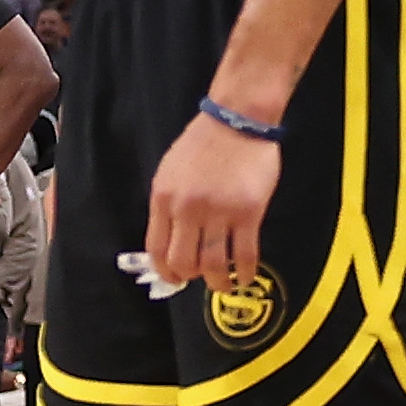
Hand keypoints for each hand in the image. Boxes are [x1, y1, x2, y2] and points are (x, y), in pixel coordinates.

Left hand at [145, 110, 279, 291]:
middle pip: (183, 261)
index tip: (174, 278)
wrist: (237, 121)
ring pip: (213, 264)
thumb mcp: (170, 171)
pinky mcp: (247, 213)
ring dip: (217, 281)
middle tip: (199, 278)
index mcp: (164, 198)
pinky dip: (243, 272)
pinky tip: (244, 276)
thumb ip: (168, 204)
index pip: (157, 248)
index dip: (165, 270)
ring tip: (222, 284)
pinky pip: (244, 254)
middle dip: (190, 277)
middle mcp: (187, 209)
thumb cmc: (204, 143)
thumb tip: (171, 238)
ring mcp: (218, 212)